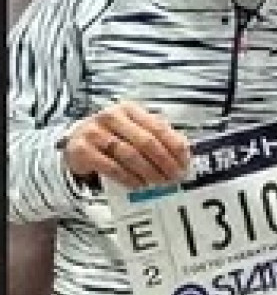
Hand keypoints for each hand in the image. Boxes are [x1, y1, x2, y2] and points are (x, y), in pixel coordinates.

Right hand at [64, 103, 190, 187]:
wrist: (75, 143)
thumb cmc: (110, 137)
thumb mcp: (133, 130)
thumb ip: (156, 136)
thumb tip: (182, 150)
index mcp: (129, 109)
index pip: (158, 127)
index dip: (174, 147)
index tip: (184, 163)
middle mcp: (111, 117)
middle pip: (145, 141)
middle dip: (164, 162)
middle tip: (174, 177)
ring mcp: (95, 132)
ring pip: (129, 155)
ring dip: (148, 172)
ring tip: (158, 183)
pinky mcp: (83, 150)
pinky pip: (111, 167)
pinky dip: (128, 178)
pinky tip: (138, 185)